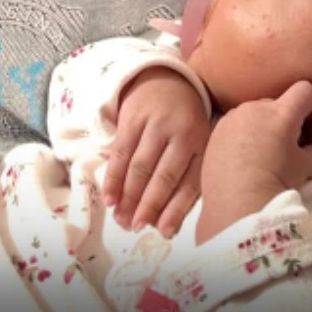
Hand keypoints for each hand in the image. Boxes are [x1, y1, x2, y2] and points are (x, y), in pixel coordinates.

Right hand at [104, 67, 210, 237]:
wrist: (167, 79)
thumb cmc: (184, 122)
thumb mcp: (195, 144)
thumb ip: (186, 179)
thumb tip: (167, 227)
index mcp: (202, 142)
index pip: (190, 182)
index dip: (176, 210)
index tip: (163, 232)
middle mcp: (181, 132)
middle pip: (163, 176)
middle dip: (148, 206)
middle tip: (135, 228)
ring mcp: (156, 123)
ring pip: (140, 167)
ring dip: (128, 197)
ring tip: (121, 219)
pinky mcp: (133, 118)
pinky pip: (121, 153)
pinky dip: (114, 178)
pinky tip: (110, 197)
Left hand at [198, 82, 311, 241]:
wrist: (236, 204)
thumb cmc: (275, 182)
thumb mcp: (305, 169)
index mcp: (281, 113)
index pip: (305, 90)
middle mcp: (256, 107)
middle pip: (278, 102)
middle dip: (285, 118)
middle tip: (287, 143)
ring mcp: (233, 116)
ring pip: (255, 112)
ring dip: (262, 124)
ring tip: (262, 152)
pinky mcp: (217, 130)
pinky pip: (236, 124)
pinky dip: (242, 134)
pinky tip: (243, 157)